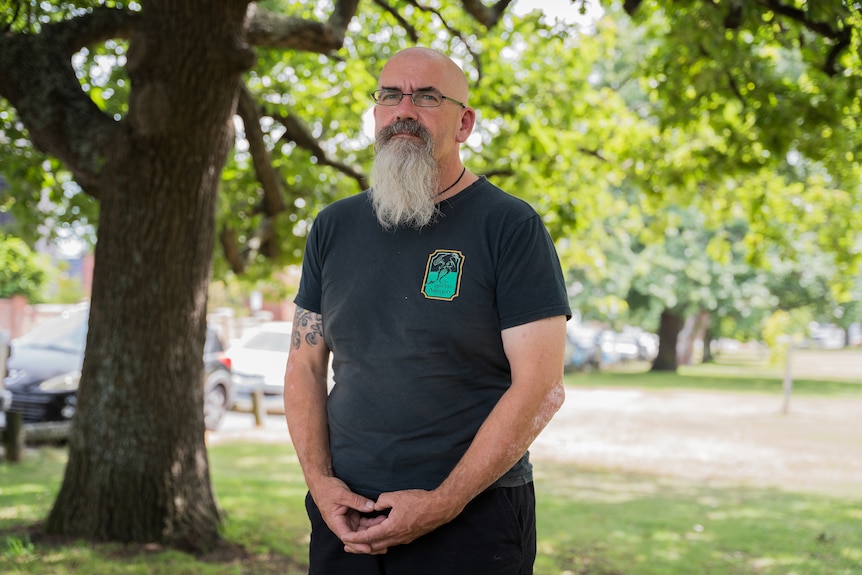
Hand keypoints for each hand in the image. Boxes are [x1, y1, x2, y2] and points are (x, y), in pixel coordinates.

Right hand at [309, 476, 379, 551]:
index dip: (358, 544)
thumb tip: (372, 507)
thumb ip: (357, 501)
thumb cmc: (328, 489)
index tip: (369, 548)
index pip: (348, 538)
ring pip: (362, 531)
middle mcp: (342, 525)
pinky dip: (372, 523)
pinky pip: (364, 523)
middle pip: (356, 538)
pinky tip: (382, 520)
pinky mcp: (353, 517)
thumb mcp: (342, 494)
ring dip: (373, 532)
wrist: (322, 483)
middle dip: (369, 542)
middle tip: (384, 546)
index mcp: (336, 523)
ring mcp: (348, 521)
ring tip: (387, 530)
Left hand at [340, 489, 462, 554]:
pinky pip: (391, 541)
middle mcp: (396, 537)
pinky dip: (381, 539)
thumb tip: (375, 506)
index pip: (368, 536)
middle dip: (359, 546)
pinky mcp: (409, 536)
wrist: (440, 508)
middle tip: (347, 545)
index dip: (355, 537)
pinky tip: (379, 532)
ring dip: (371, 543)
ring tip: (360, 541)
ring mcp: (403, 539)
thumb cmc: (419, 501)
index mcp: (391, 528)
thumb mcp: (396, 496)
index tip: (345, 538)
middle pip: (374, 545)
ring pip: (383, 544)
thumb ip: (381, 501)